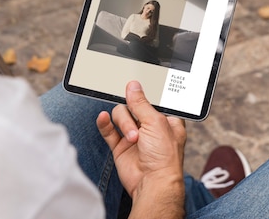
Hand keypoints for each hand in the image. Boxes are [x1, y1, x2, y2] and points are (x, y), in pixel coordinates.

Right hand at [97, 81, 185, 217]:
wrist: (153, 183)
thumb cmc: (164, 156)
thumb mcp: (156, 122)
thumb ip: (141, 103)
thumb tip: (133, 86)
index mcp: (165, 119)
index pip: (152, 99)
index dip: (144, 94)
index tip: (134, 86)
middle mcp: (150, 126)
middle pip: (133, 106)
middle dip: (133, 112)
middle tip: (137, 120)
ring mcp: (134, 136)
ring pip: (120, 116)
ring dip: (124, 123)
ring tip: (132, 138)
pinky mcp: (121, 147)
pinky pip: (109, 130)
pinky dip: (105, 123)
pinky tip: (103, 118)